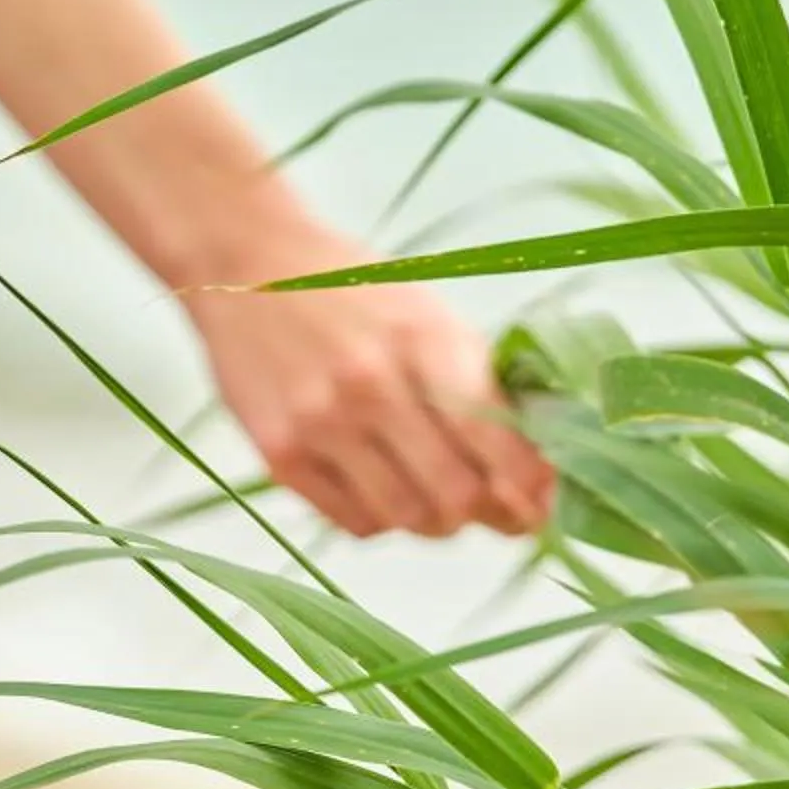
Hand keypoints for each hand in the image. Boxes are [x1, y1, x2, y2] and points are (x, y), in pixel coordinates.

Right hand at [182, 225, 555, 539]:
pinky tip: (387, 491)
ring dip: (436, 522)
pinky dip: (384, 520)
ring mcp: (320, 424)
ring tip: (441, 502)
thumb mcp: (429, 315)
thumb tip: (538, 465)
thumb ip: (482, 385)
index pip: (496, 443)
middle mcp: (371, 387)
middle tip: (498, 512)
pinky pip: (355, 523)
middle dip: (489, 515)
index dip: (530, 487)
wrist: (246, 265)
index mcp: (424, 343)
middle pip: (456, 496)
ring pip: (407, 519)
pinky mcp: (280, 453)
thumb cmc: (353, 291)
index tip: (543, 502)